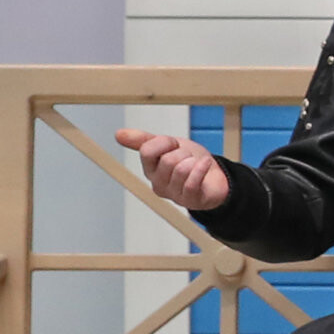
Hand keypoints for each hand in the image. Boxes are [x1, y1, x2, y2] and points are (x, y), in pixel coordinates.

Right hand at [115, 128, 229, 211]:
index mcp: (150, 169)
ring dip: (193, 161)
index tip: (174, 144)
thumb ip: (144, 140)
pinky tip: (206, 163)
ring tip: (196, 164)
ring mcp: (174, 194)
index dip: (164, 142)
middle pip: (168, 160)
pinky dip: (201, 168)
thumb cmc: (190, 161)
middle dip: (183, 152)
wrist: (216, 177)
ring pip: (181, 169)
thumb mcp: (167, 145)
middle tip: (188, 157)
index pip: (147, 151)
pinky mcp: (191, 200)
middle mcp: (158, 183)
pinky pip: (192, 182)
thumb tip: (118, 134)